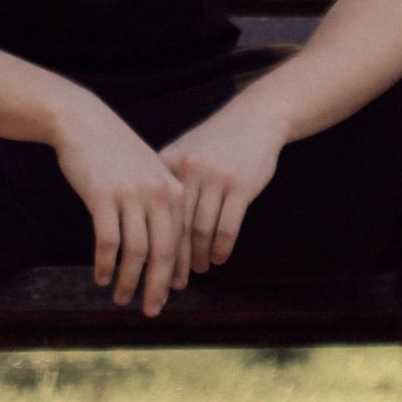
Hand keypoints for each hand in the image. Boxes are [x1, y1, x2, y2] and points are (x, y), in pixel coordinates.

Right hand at [51, 93, 189, 316]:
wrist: (84, 122)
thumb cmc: (116, 153)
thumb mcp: (148, 175)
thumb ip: (160, 206)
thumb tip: (164, 253)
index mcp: (174, 189)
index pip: (180, 242)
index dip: (175, 273)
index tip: (170, 295)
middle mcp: (158, 192)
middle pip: (163, 252)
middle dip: (157, 286)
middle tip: (151, 310)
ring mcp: (131, 194)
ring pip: (136, 252)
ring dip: (129, 281)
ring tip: (122, 298)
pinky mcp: (103, 195)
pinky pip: (108, 241)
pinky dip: (106, 264)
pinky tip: (101, 277)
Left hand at [160, 102, 283, 274]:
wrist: (254, 118)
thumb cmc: (215, 142)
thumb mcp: (185, 152)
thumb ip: (167, 182)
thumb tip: (147, 228)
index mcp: (168, 162)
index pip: (156, 212)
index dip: (152, 244)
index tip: (149, 269)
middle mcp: (188, 169)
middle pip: (175, 225)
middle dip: (173, 260)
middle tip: (171, 283)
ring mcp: (214, 176)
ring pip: (201, 230)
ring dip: (199, 256)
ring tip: (199, 270)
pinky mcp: (240, 184)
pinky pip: (227, 227)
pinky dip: (221, 248)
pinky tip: (219, 259)